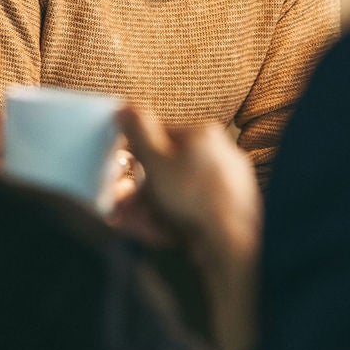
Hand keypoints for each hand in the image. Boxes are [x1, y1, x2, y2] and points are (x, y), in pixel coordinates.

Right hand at [115, 107, 260, 349]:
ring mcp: (227, 183)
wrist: (232, 242)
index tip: (118, 175)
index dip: (132, 157)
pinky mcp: (228, 209)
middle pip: (166, 169)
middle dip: (139, 192)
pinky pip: (192, 210)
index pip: (158, 135)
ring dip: (151, 209)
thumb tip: (125, 107)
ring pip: (176, 193)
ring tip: (137, 225)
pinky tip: (160, 233)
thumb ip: (138, 131)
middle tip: (121, 208)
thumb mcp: (156, 159)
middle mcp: (219, 153)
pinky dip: (173, 220)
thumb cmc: (194, 196)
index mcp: (203, 134)